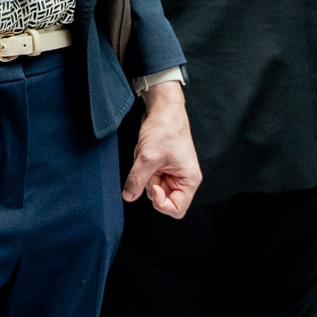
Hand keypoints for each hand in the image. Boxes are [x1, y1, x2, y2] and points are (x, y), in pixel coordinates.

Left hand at [123, 80, 200, 217]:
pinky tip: (144, 151)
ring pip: (151, 186)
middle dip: (149, 182)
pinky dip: (142, 165)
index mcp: (189, 180)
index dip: (161, 203)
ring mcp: (172, 173)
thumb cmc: (164, 128)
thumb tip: (128, 197)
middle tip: (148, 164)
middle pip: (161, 198)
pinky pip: (147, 175)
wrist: (163, 107)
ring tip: (146, 153)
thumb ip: (137, 180)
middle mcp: (183, 179)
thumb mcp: (148, 156)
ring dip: (143, 172)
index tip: (152, 186)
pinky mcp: (162, 166)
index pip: (176, 210)